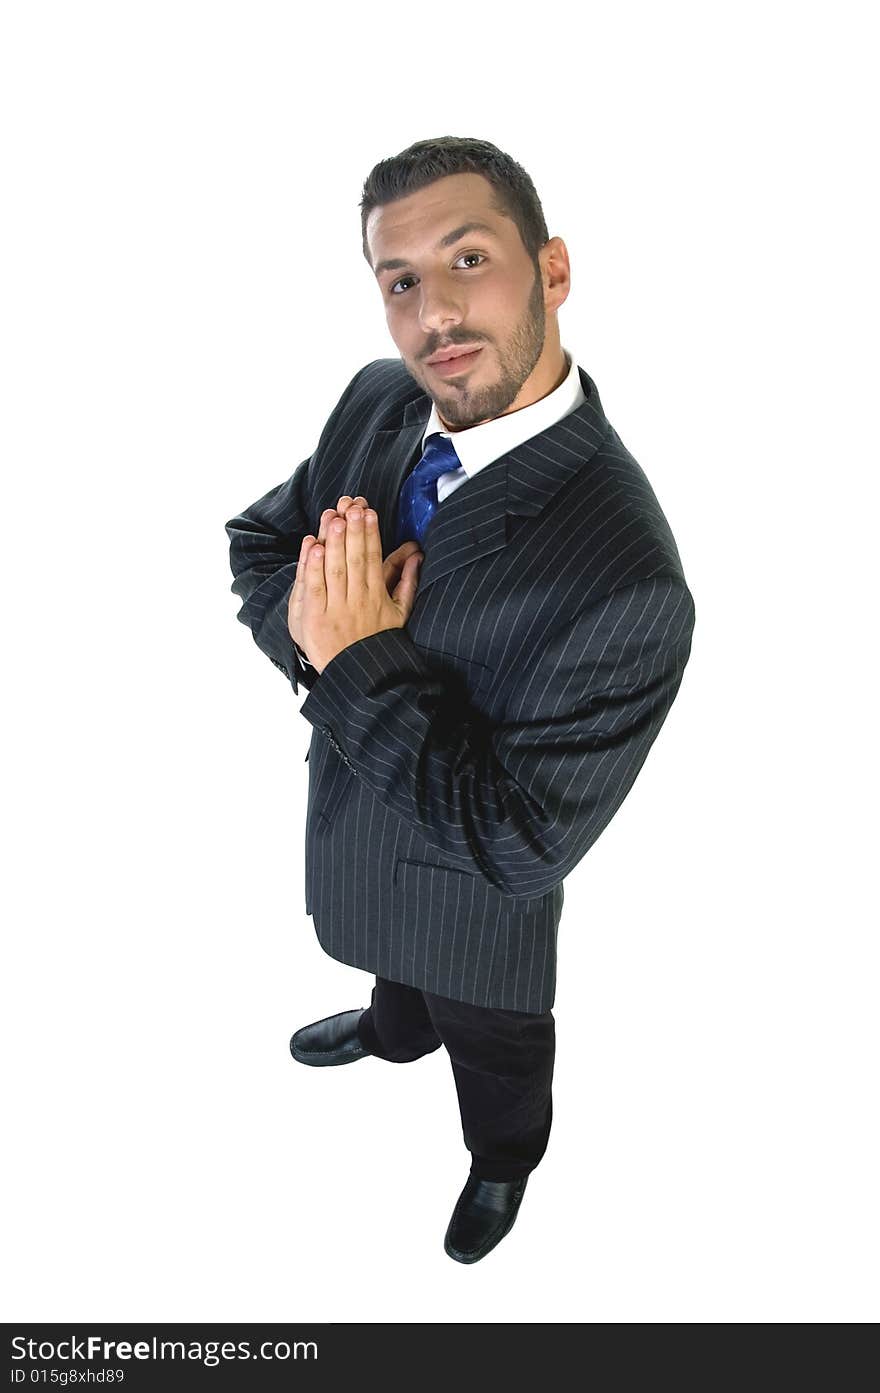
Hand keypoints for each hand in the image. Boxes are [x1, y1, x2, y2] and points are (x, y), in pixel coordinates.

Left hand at [288, 496, 421, 653]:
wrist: (357, 676)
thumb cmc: (377, 642)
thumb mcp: (400, 614)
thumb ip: (408, 583)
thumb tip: (416, 556)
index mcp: (377, 597)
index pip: (374, 558)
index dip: (370, 533)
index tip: (368, 512)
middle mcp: (356, 600)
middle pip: (354, 558)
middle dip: (353, 530)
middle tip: (351, 505)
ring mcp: (334, 609)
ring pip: (334, 568)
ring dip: (334, 541)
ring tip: (335, 517)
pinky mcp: (314, 618)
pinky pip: (314, 588)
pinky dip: (312, 566)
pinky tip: (314, 546)